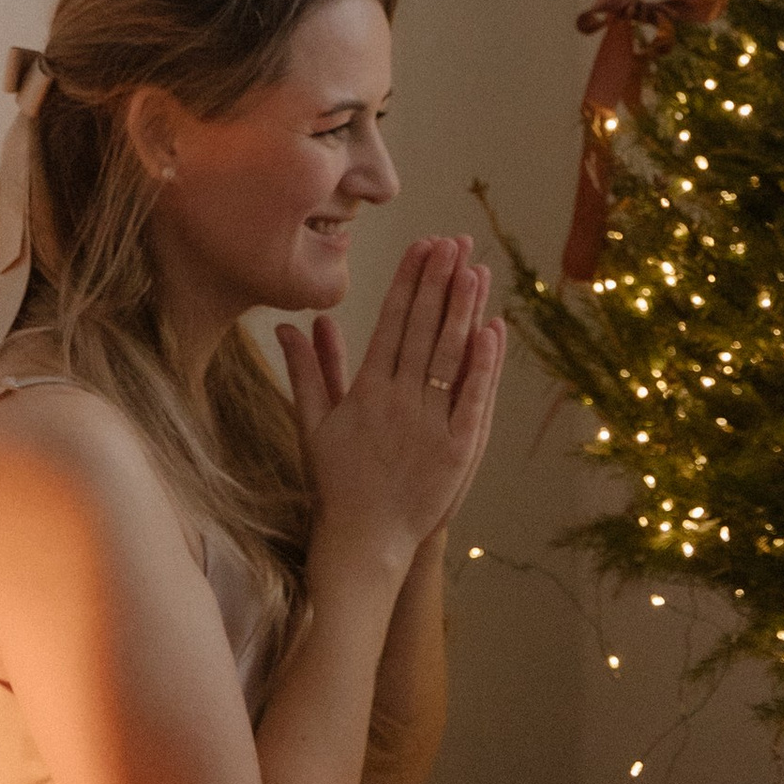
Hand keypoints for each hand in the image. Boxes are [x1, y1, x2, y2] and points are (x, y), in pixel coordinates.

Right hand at [278, 236, 504, 578]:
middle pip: (423, 329)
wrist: (364, 542)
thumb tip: (291, 324)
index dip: (408, 281)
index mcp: (366, 391)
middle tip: (453, 241)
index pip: (391, 322)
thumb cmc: (337, 482)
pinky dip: (483, 363)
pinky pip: (473, 397)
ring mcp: (430, 424)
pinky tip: (492, 328)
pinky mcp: (457, 449)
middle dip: (439, 281)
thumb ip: (308, 370)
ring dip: (463, 309)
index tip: (422, 245)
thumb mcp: (314, 424)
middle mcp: (399, 401)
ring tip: (475, 267)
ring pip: (449, 355)